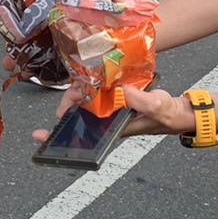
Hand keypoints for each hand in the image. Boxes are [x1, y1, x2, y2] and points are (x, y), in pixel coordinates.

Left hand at [31, 79, 195, 145]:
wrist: (177, 112)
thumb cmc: (167, 113)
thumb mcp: (157, 106)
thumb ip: (142, 101)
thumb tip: (123, 91)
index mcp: (114, 129)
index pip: (82, 138)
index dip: (60, 136)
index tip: (40, 135)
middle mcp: (108, 124)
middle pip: (77, 120)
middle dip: (66, 111)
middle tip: (65, 101)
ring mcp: (110, 113)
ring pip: (84, 107)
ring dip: (77, 96)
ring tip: (76, 86)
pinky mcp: (114, 102)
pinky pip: (94, 97)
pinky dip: (88, 89)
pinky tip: (85, 80)